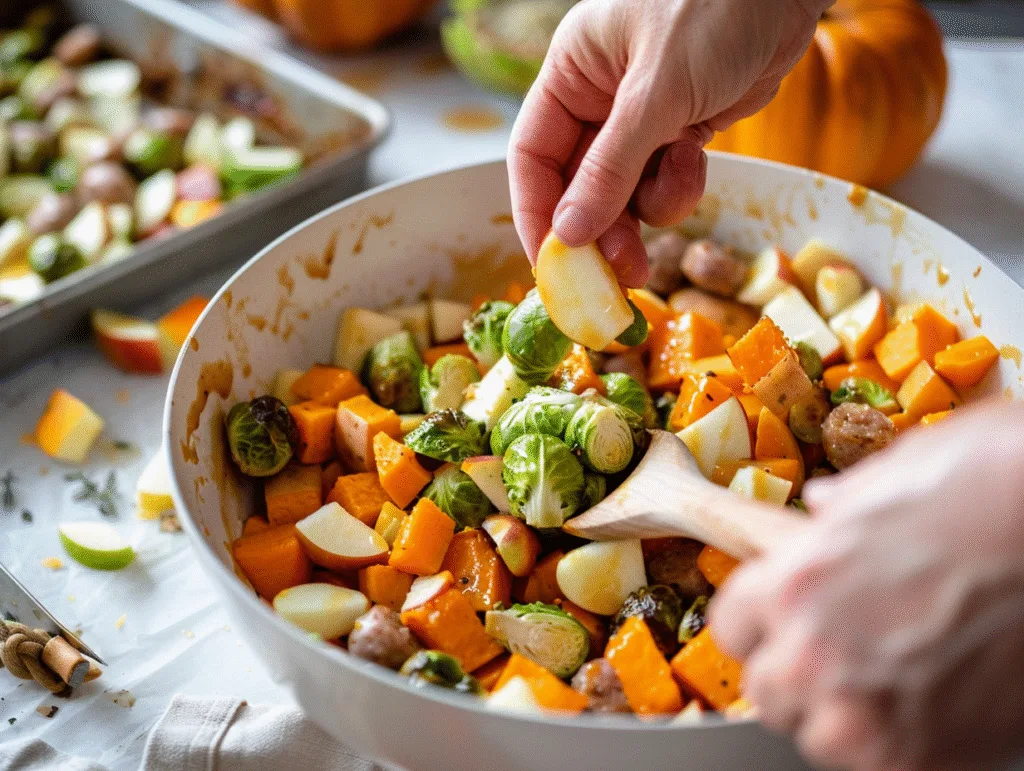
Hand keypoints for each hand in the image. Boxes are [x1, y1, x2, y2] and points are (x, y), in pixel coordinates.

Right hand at [507, 0, 826, 285]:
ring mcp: (641, 117)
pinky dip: (679, 185)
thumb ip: (611, 167)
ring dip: (647, 208)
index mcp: (571, 73)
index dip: (536, 214)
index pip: (532, 156)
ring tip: (677, 193)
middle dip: (599, 229)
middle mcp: (598, 98)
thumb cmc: (718, 8)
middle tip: (616, 276)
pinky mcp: (681, 130)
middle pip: (578, 185)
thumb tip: (569, 235)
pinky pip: (663, 181)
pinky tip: (697, 156)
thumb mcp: (657, 91)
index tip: (551, 265)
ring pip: (624, 192)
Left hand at [710, 401, 1023, 770]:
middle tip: (841, 654)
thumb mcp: (892, 477)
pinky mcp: (930, 755)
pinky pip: (885, 766)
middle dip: (797, 674)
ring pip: (822, 740)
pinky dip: (903, 742)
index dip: (761, 624)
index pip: (732, 628)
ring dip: (845, 717)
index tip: (782, 623)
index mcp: (794, 584)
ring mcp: (871, 713)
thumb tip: (824, 507)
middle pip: (769, 692)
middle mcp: (818, 655)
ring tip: (890, 681)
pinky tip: (934, 702)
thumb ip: (841, 507)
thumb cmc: (985, 485)